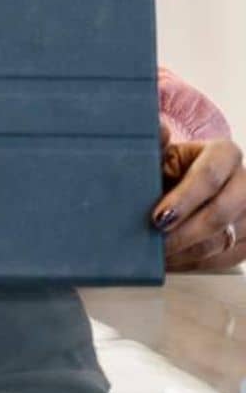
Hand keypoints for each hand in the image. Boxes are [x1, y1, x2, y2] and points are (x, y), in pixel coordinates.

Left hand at [155, 136, 245, 271]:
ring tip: (159, 255)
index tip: (158, 218)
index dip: (183, 200)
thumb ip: (157, 143)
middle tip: (156, 243)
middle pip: (220, 213)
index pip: (209, 176)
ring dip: (187, 252)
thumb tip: (158, 129)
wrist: (184, 186)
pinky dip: (196, 263)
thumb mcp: (162, 153)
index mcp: (225, 153)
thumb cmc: (170, 169)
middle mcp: (245, 182)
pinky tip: (174, 261)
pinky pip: (226, 258)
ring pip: (223, 240)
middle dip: (184, 233)